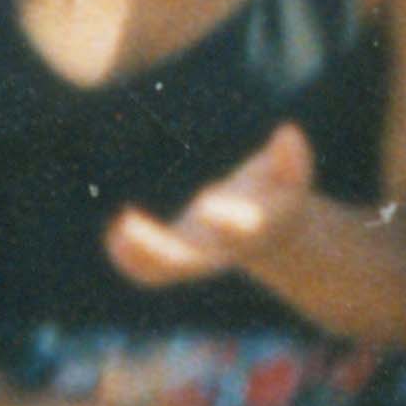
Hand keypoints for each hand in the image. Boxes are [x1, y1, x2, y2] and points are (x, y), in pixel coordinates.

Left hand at [105, 128, 316, 298]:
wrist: (272, 227)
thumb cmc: (278, 191)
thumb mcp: (291, 174)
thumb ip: (291, 159)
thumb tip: (287, 134)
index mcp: (254, 231)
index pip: (240, 230)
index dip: (226, 220)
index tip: (205, 203)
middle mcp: (223, 250)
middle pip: (188, 260)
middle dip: (156, 248)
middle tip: (126, 223)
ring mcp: (200, 257)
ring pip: (165, 268)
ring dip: (137, 255)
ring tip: (118, 228)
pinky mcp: (183, 257)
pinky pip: (154, 271)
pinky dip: (132, 260)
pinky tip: (115, 234)